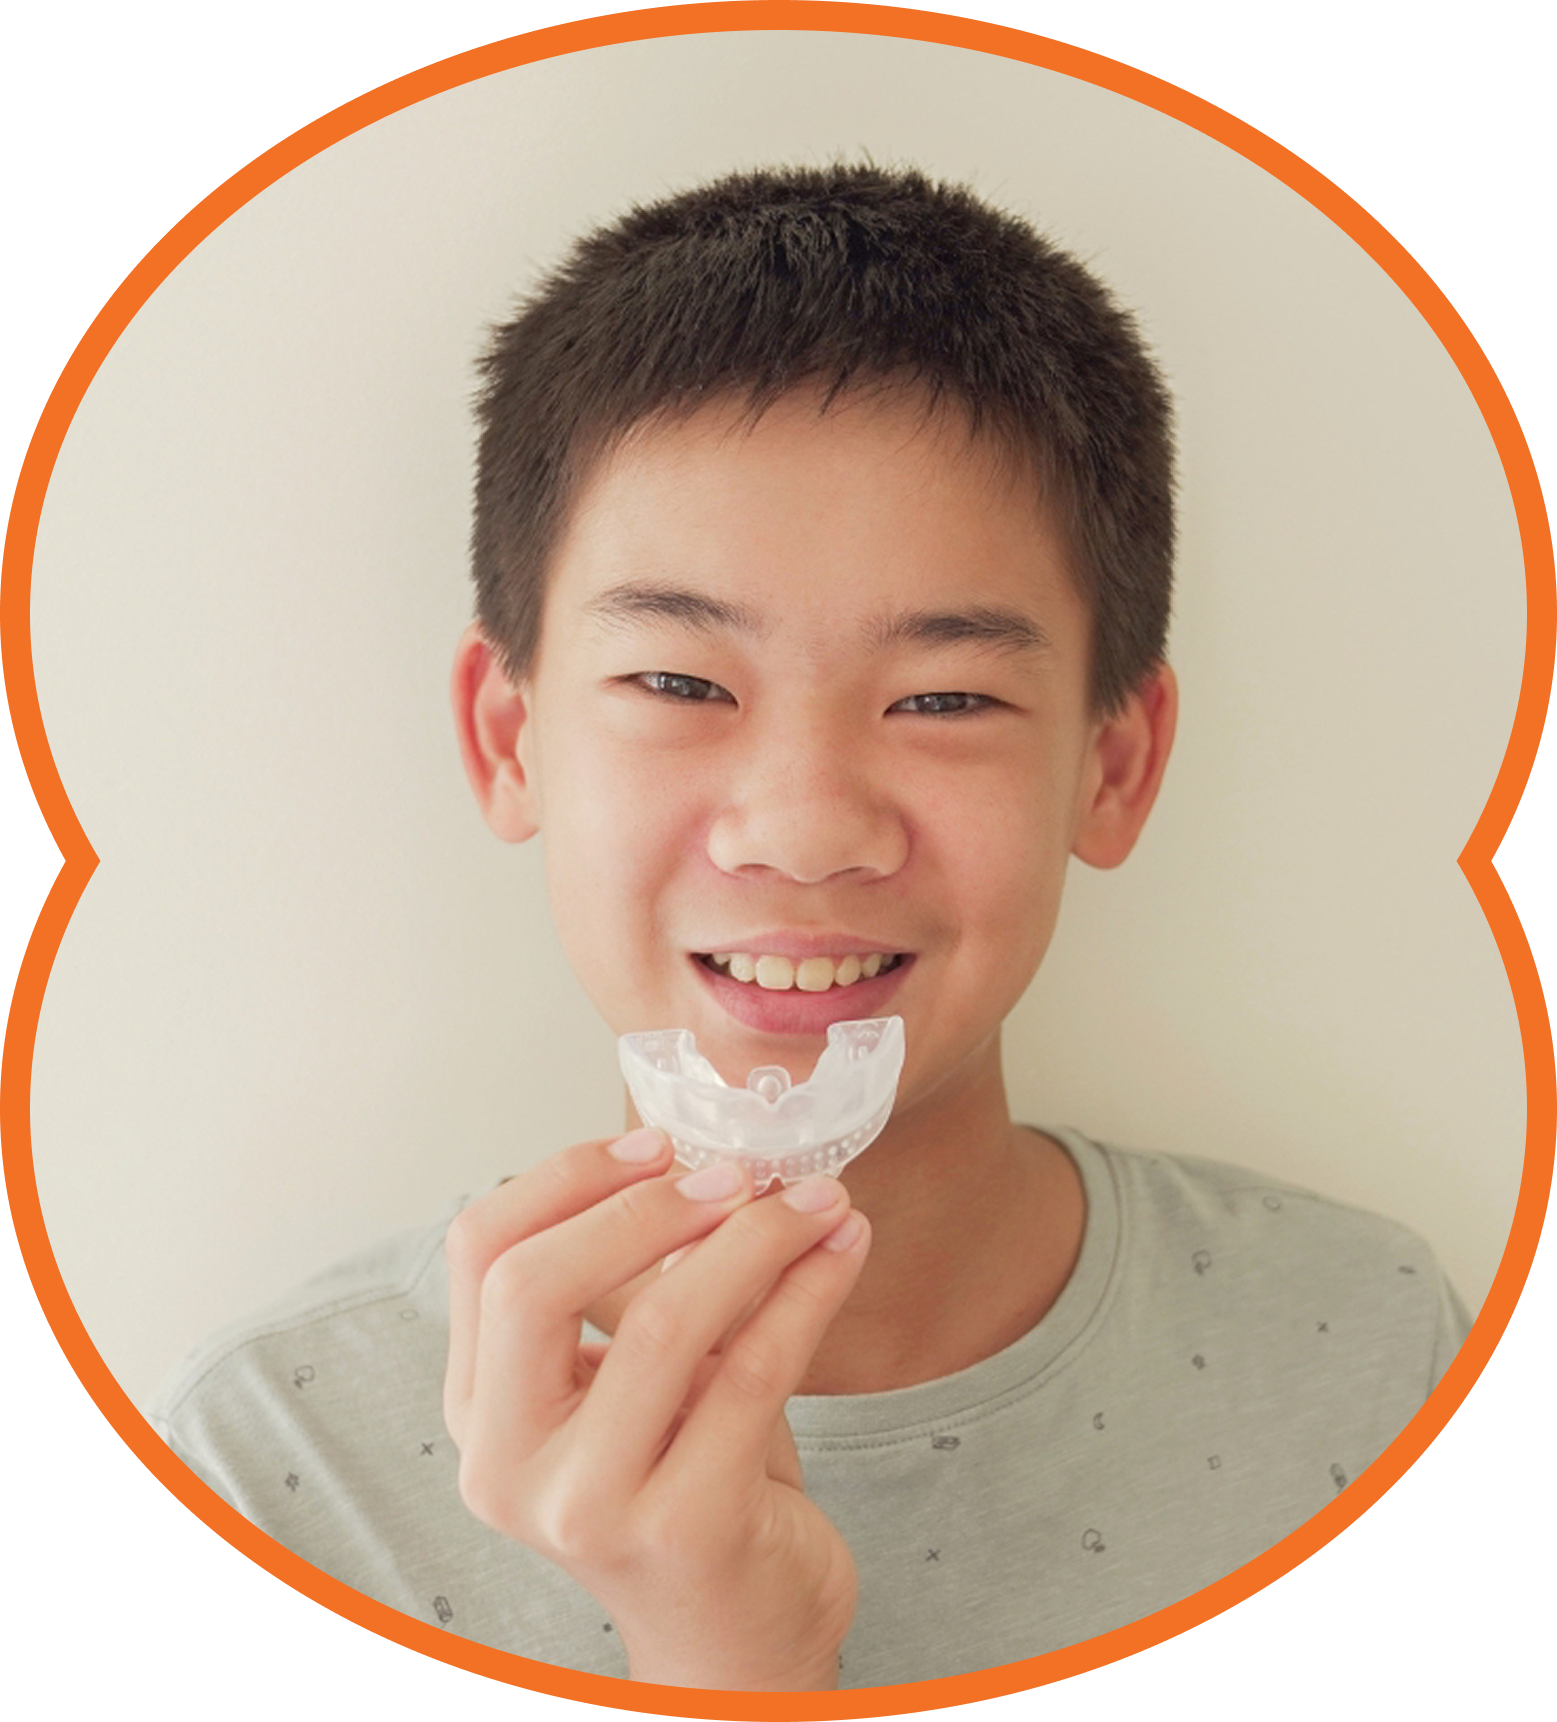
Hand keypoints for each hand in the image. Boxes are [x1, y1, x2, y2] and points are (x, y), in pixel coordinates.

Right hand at [443, 1127, 871, 1690]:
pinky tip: (843, 1251)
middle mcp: (508, 1464)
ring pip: (663, 1323)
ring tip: (818, 1200)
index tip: (655, 1144)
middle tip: (738, 1173)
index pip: (480, 1253)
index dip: (566, 1178)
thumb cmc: (684, 1485)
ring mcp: (589, 1506)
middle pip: (535, 1284)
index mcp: (480, 1409)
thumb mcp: (632, 1383)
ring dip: (755, 1239)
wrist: (735, 1638)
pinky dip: (806, 1291)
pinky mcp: (684, 1528)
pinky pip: (754, 1371)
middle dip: (647, 1207)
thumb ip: (632, 1284)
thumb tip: (704, 1156)